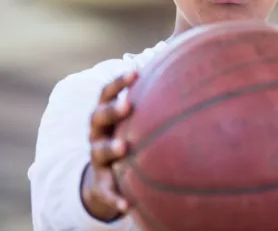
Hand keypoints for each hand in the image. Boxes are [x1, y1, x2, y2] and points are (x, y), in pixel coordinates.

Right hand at [81, 71, 137, 222]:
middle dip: (112, 110)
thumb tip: (181, 74)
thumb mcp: (131, 123)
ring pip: (100, 151)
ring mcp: (97, 159)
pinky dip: (115, 198)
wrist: (102, 181)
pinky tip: (127, 206)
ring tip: (124, 147)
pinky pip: (106, 192)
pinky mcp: (100, 184)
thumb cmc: (124, 140)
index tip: (135, 72)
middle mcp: (97, 134)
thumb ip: (150, 103)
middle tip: (127, 105)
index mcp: (105, 116)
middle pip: (98, 117)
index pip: (106, 93)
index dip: (119, 82)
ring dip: (111, 148)